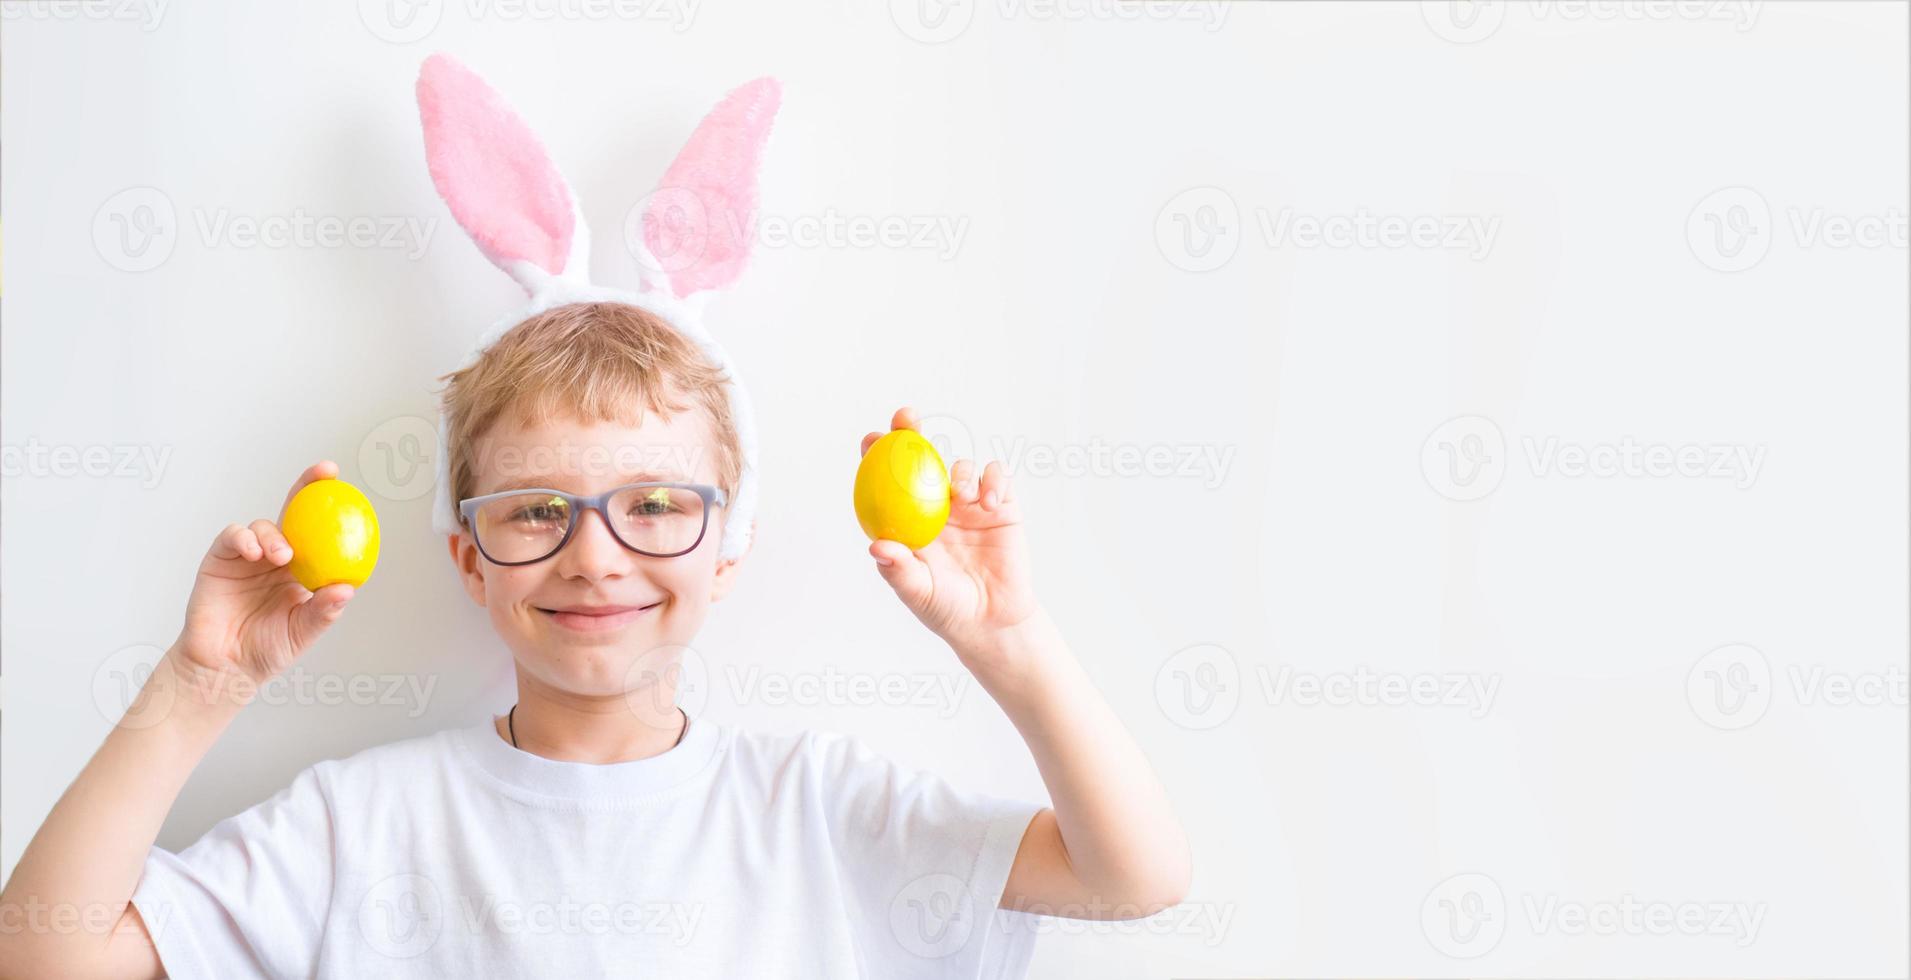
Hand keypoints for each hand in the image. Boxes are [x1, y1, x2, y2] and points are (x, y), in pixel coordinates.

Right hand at [169, 461, 356, 700]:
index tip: (352, 490)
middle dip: (308, 486)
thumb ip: (324, 611)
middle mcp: (277, 556)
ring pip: (263, 526)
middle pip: (294, 513)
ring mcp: (248, 556)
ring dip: (274, 534)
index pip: (322, 533)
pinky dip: (244, 538)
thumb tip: (347, 589)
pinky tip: (253, 552)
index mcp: (303, 569)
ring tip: (282, 555)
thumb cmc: (267, 649)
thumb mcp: (303, 631)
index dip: (335, 509)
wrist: (224, 666)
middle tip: (324, 475)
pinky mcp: (220, 559)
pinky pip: (233, 537)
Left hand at [863, 408, 1041, 664]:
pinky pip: (998, 478)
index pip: (887, 480)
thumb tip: (876, 546)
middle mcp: (937, 506)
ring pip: (962, 467)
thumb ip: (899, 570)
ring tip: (963, 495)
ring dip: (961, 471)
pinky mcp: (1002, 508)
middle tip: (906, 417)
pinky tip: (991, 499)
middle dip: (911, 431)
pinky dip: (994, 479)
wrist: (992, 622)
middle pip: (921, 458)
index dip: (876, 455)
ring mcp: (970, 505)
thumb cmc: (947, 609)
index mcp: (909, 520)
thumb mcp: (918, 593)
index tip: (870, 440)